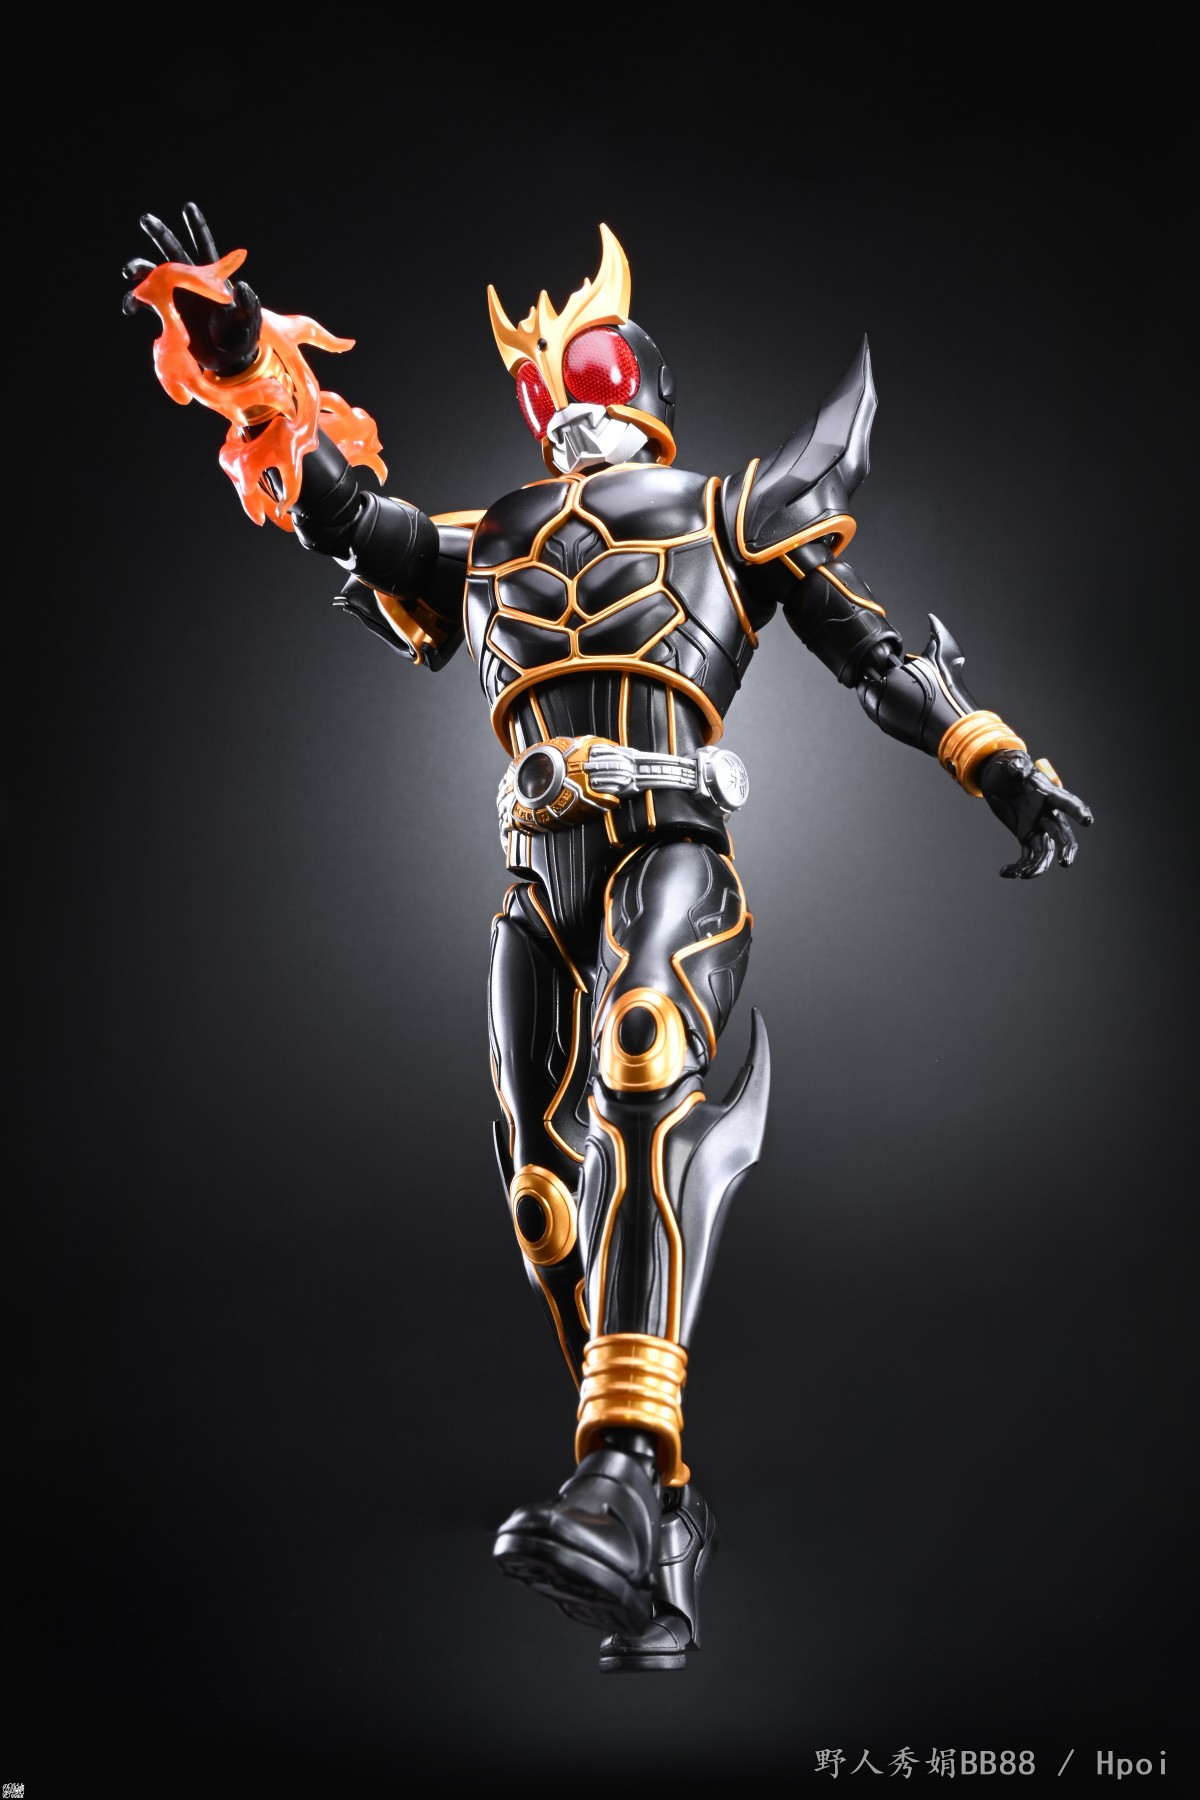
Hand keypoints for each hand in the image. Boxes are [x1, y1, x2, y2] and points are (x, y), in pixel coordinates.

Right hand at [121, 202, 261, 375]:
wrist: (226, 359)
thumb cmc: (241, 335)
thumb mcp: (250, 319)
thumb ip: (249, 303)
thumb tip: (243, 286)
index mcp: (211, 276)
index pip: (204, 245)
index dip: (196, 227)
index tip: (188, 208)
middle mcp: (189, 279)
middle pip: (172, 250)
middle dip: (160, 233)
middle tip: (147, 219)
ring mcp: (175, 294)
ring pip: (152, 273)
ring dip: (139, 268)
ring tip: (128, 273)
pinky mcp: (166, 311)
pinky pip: (145, 302)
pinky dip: (134, 301)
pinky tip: (130, 307)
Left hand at [980, 749, 1093, 878]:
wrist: (1000, 781)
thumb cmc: (1009, 770)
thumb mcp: (1009, 766)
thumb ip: (1014, 767)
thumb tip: (1016, 766)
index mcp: (1047, 795)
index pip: (1065, 802)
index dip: (1077, 810)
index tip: (1087, 820)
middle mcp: (1047, 814)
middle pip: (1061, 833)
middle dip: (1065, 848)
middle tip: (1066, 862)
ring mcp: (1037, 827)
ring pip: (1045, 851)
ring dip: (1038, 865)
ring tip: (1025, 875)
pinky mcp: (1025, 836)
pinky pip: (1026, 856)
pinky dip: (1018, 866)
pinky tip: (1005, 872)